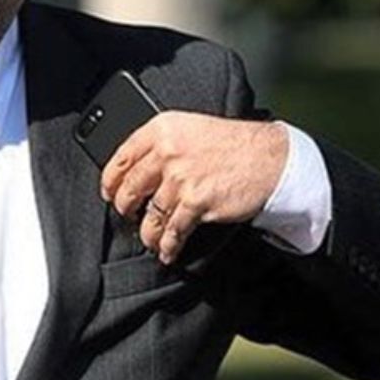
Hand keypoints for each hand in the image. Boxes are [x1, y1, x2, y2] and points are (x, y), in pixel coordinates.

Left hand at [99, 111, 287, 264]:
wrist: (270, 158)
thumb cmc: (233, 144)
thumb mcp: (191, 128)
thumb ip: (162, 143)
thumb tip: (134, 168)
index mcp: (162, 129)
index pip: (122, 157)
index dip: (110, 180)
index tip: (109, 192)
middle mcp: (167, 151)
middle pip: (130, 188)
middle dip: (125, 208)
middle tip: (127, 216)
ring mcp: (181, 178)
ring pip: (150, 214)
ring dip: (147, 232)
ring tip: (149, 239)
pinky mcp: (196, 201)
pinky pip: (173, 230)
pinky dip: (168, 245)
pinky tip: (167, 250)